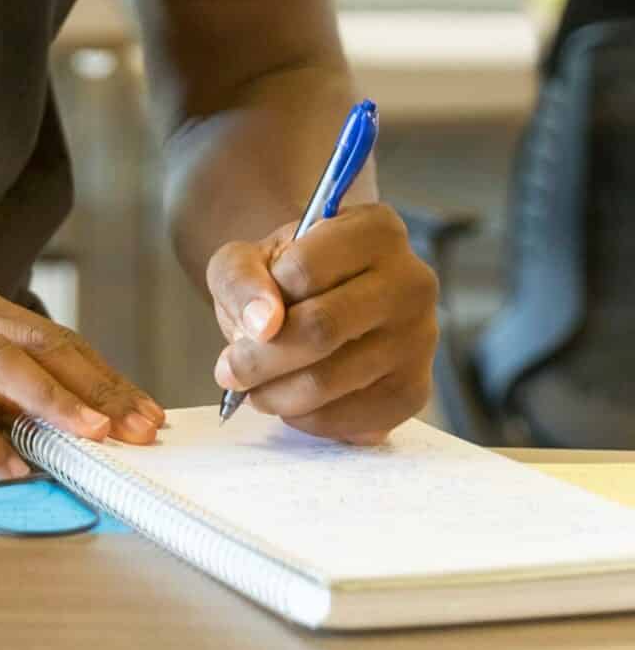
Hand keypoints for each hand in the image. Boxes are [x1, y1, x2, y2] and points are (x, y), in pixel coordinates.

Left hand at [207, 203, 437, 443]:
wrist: (322, 301)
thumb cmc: (284, 275)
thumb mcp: (246, 258)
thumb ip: (241, 279)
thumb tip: (263, 325)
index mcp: (376, 230)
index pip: (303, 270)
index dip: (262, 298)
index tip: (246, 311)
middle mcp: (412, 281)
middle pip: (321, 329)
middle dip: (260, 359)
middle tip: (229, 370)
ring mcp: (421, 340)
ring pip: (332, 379)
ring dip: (276, 393)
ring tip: (254, 387)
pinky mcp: (415, 391)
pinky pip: (353, 419)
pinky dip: (308, 418)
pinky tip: (290, 401)